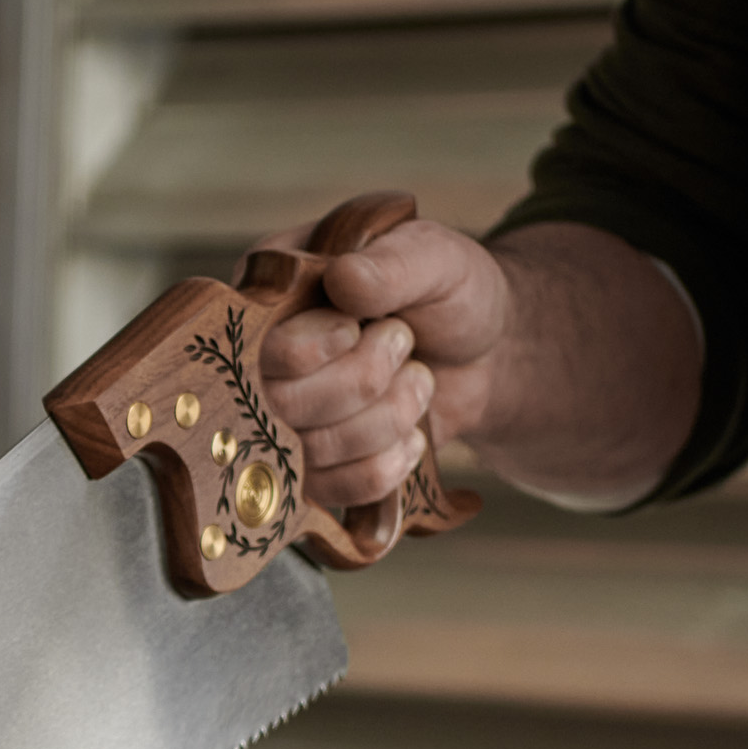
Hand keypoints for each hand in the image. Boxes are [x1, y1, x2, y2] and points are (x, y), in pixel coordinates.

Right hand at [254, 216, 510, 507]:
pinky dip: (386, 463)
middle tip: (404, 344)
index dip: (315, 347)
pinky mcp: (312, 474)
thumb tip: (344, 279)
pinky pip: (334, 491)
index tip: (361, 324)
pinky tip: (411, 433)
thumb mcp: (434, 257)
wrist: (484, 355)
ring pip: (313, 451)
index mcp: (273, 300)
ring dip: (387, 416)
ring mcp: (284, 427)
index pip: (263, 348)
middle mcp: (263, 368)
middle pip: (282, 405)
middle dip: (362, 380)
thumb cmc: (448, 294)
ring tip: (418, 379)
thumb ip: (392, 262)